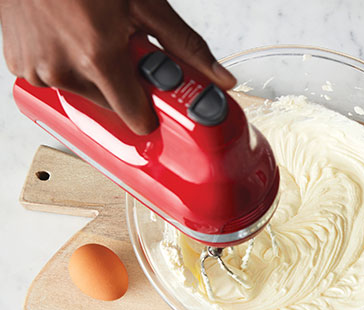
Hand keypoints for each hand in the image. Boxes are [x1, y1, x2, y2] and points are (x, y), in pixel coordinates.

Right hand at [0, 0, 235, 134]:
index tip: (155, 99)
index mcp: (99, 57)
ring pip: (85, 97)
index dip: (150, 111)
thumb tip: (220, 80)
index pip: (136, 119)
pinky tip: (68, 39)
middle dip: (123, 86)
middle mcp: (64, 70)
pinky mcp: (20, 68)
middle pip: (113, 108)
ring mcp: (38, 71)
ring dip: (95, 77)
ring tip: (92, 37)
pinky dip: (67, 68)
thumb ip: (185, 47)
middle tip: (120, 50)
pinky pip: (56, 85)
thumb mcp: (144, 3)